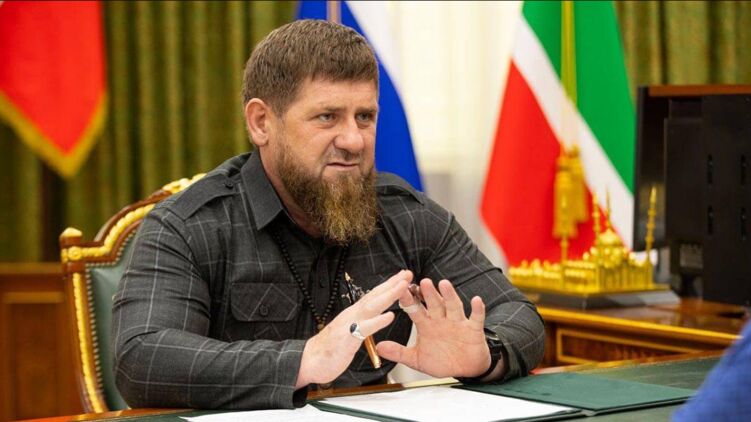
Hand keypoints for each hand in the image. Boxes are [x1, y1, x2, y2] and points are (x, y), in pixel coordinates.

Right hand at [295, 270, 411, 388]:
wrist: (309, 361)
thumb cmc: (330, 348)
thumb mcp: (349, 331)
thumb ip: (361, 322)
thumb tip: (372, 316)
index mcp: (354, 314)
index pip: (374, 295)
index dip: (389, 285)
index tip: (402, 276)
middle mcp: (352, 315)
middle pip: (375, 296)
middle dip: (392, 284)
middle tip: (407, 273)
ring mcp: (349, 325)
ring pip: (372, 307)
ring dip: (388, 295)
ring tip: (402, 286)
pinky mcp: (347, 339)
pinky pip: (365, 329)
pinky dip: (377, 322)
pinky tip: (389, 316)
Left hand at [375, 278, 490, 377]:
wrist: (465, 369)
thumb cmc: (442, 361)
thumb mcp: (417, 359)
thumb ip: (399, 352)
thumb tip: (379, 347)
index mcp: (426, 324)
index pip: (415, 309)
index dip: (408, 300)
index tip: (400, 289)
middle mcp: (441, 319)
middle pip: (434, 303)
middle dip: (428, 293)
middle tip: (422, 282)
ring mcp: (457, 322)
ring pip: (453, 306)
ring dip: (449, 295)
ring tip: (444, 284)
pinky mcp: (473, 329)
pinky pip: (476, 317)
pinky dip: (477, 309)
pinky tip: (476, 300)